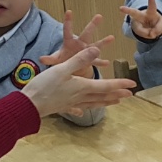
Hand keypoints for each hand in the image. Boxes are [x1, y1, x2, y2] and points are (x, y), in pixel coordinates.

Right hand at [21, 46, 135, 116]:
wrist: (29, 105)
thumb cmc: (44, 85)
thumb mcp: (62, 69)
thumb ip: (80, 60)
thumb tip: (96, 49)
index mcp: (82, 87)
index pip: (106, 85)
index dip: (120, 84)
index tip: (132, 84)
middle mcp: (80, 96)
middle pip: (102, 96)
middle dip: (117, 94)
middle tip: (130, 94)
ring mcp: (72, 103)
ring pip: (93, 103)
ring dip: (106, 102)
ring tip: (115, 102)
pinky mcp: (63, 107)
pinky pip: (78, 108)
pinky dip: (83, 109)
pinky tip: (81, 112)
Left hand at [38, 10, 114, 77]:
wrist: (72, 66)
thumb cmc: (64, 59)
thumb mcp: (56, 59)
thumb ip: (50, 59)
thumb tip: (41, 59)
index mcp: (70, 42)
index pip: (68, 30)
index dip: (68, 21)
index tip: (69, 11)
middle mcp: (80, 44)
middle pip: (86, 33)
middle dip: (92, 25)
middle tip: (99, 16)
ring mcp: (87, 51)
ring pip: (96, 45)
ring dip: (104, 42)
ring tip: (111, 37)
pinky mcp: (91, 60)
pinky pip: (97, 61)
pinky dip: (101, 62)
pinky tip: (107, 63)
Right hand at [119, 0, 161, 40]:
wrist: (149, 26)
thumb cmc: (155, 21)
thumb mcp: (161, 23)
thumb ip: (159, 28)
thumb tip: (152, 34)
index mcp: (150, 12)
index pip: (152, 7)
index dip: (152, 2)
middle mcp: (141, 15)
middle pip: (134, 13)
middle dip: (127, 10)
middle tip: (121, 8)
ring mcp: (136, 22)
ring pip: (142, 30)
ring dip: (149, 33)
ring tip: (152, 31)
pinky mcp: (135, 29)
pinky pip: (143, 35)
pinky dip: (148, 36)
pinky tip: (148, 33)